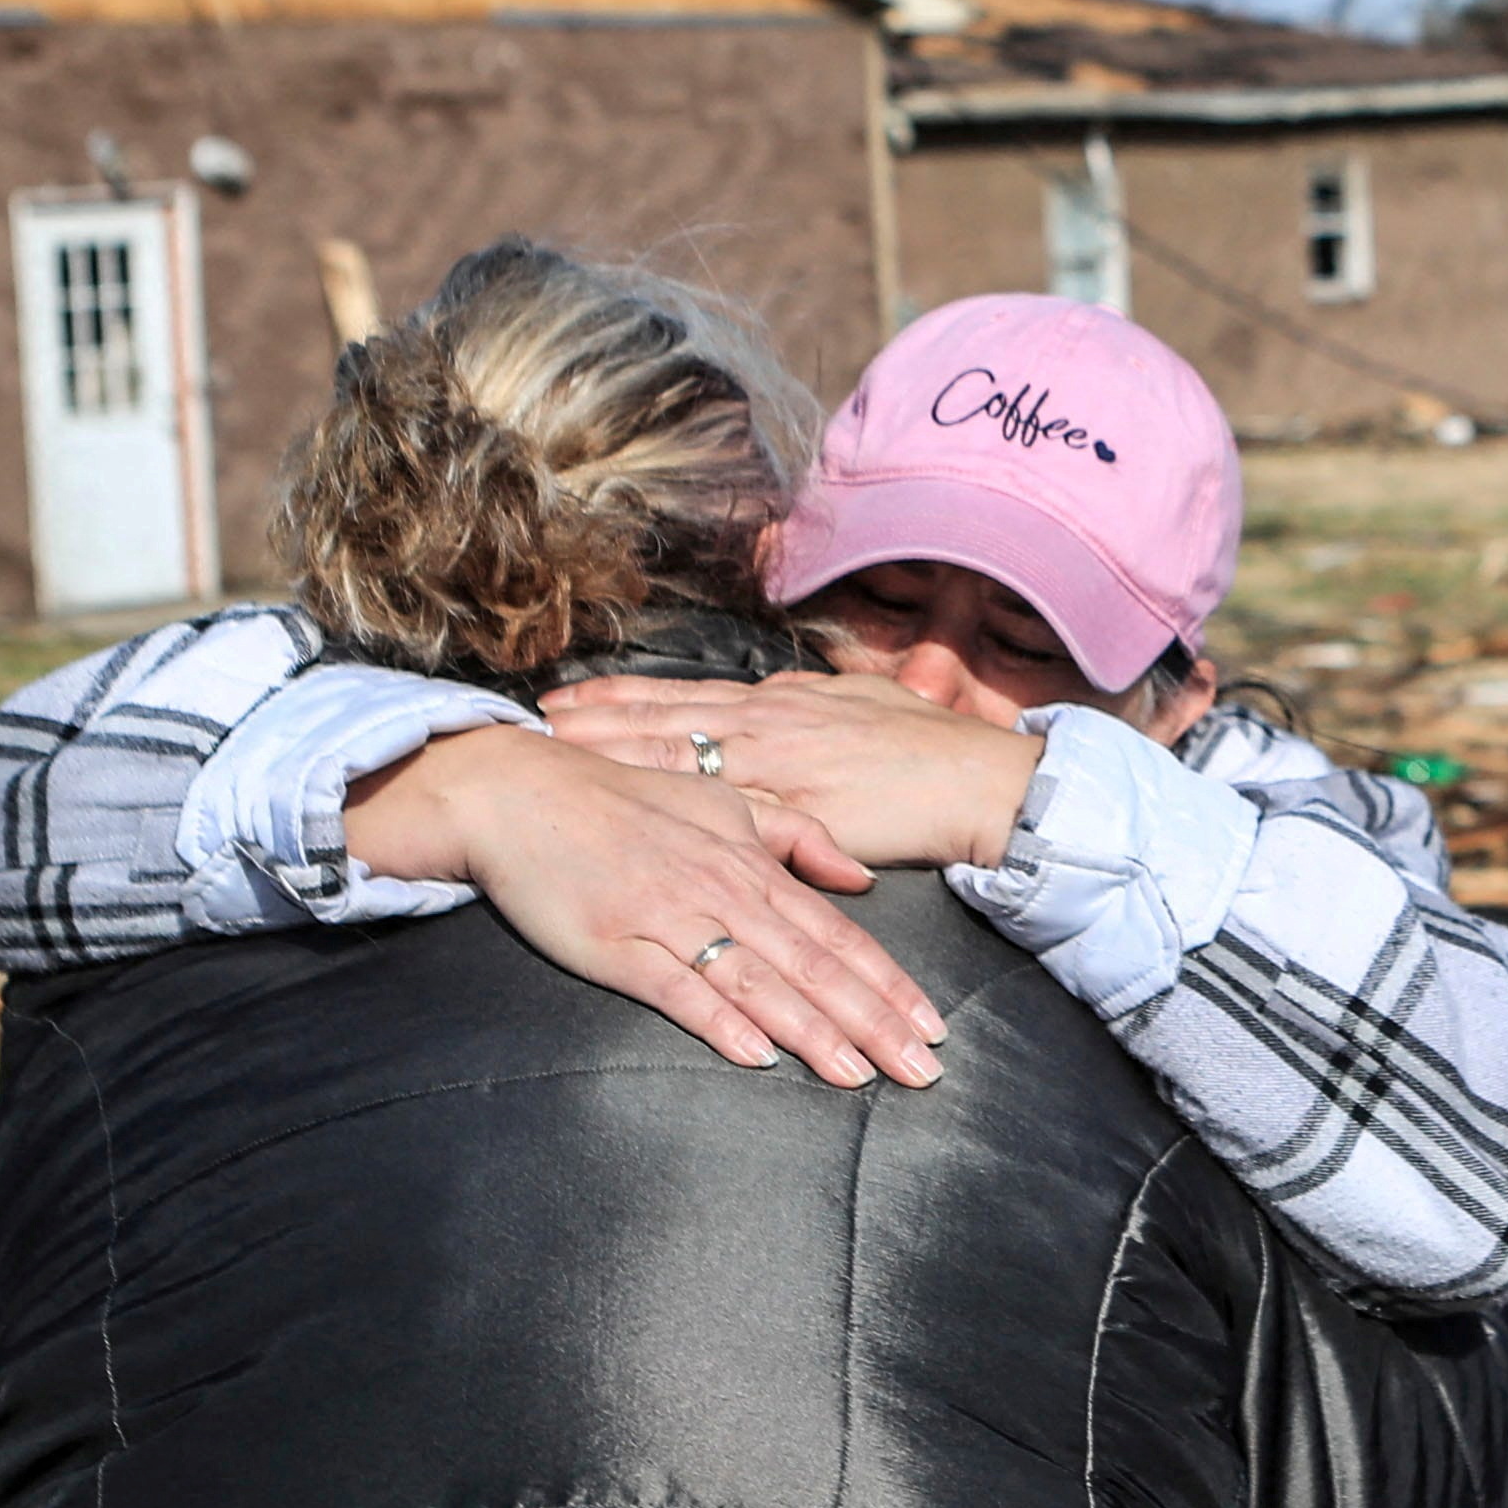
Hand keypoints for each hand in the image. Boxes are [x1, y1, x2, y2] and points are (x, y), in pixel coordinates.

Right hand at [351, 728, 946, 1087]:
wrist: (520, 791)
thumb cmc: (624, 799)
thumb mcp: (723, 802)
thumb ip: (795, 837)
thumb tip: (860, 875)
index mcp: (751, 864)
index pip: (838, 934)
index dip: (889, 982)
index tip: (933, 1025)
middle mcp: (722, 892)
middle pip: (813, 965)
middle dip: (873, 1021)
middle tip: (922, 1070)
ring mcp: (668, 917)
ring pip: (757, 981)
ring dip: (812, 1031)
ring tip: (859, 1075)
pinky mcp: (613, 943)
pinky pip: (675, 988)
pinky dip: (717, 1020)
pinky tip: (757, 1054)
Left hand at [546, 671, 1047, 870]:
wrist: (980, 782)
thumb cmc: (929, 747)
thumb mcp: (860, 704)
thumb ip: (808, 702)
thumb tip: (772, 693)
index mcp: (780, 703)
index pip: (679, 695)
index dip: (616, 696)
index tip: (562, 697)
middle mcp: (768, 726)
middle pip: (660, 721)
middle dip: (592, 725)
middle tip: (527, 725)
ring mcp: (779, 766)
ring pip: (677, 756)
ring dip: (613, 756)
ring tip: (554, 756)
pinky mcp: (797, 811)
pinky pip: (720, 813)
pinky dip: (671, 812)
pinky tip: (632, 814)